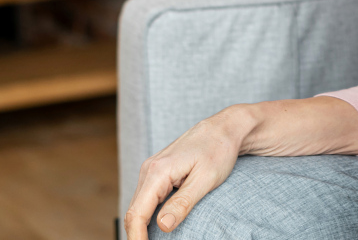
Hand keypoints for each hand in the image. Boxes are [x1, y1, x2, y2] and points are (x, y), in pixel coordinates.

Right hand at [124, 106, 251, 238]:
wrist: (224, 129)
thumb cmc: (218, 150)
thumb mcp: (205, 179)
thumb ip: (183, 203)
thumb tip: (162, 226)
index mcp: (158, 171)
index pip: (137, 213)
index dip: (137, 238)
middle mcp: (149, 169)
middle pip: (134, 211)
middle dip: (137, 235)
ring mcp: (152, 169)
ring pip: (139, 206)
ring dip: (141, 227)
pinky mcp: (158, 172)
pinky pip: (147, 198)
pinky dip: (147, 215)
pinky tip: (155, 227)